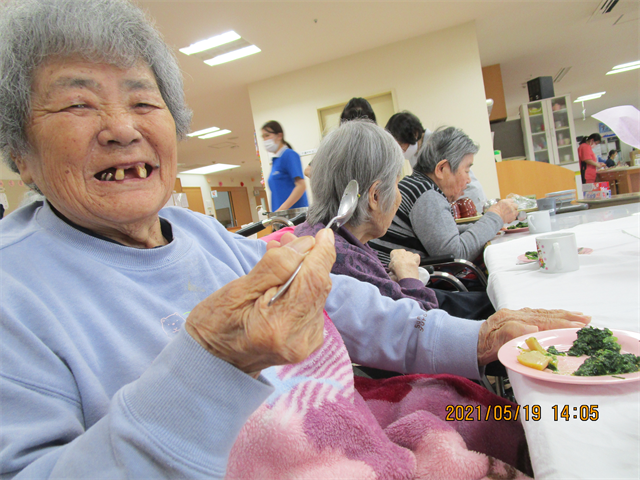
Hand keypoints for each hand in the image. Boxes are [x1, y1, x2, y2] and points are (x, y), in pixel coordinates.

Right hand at [185, 229, 335, 377]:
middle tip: (288, 243)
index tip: (323, 234)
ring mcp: (305, 344)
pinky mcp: (307, 343)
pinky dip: (303, 289)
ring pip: (317, 295)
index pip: (313, 282)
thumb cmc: (215, 326)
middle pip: (318, 287)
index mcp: (277, 325)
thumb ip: (275, 266)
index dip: (322, 254)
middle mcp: (297, 338)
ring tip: (281, 259)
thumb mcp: (237, 290)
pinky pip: (313, 306)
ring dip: (305, 273)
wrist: (213, 363)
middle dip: (309, 260)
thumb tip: (305, 245)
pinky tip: (286, 281)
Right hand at [388, 249, 420, 280]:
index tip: (395, 264)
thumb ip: (392, 264)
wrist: (405, 270)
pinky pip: (416, 258)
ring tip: (408, 268)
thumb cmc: (397, 268)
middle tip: (402, 266)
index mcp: (395, 252)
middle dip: (402, 259)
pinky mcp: (416, 256)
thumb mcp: (390, 267)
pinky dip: (415, 261)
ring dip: (409, 260)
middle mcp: (402, 251)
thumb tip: (393, 266)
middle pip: (402, 254)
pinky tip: (413, 266)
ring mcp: (410, 253)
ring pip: (409, 256)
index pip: (394, 254)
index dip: (395, 259)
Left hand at [477, 308, 590, 365]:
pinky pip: (539, 313)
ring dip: (563, 315)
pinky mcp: (516, 317)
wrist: (469, 342)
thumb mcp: (494, 342)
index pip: (543, 322)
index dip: (562, 324)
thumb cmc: (483, 345)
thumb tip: (534, 328)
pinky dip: (553, 314)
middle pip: (546, 315)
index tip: (578, 326)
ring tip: (579, 316)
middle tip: (586, 319)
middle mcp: (516, 314)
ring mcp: (516, 315)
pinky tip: (560, 316)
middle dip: (568, 317)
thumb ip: (512, 333)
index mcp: (513, 320)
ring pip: (544, 313)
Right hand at [487, 198, 517, 223]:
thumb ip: (500, 204)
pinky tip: (508, 219)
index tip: (509, 205)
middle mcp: (510, 205)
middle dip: (514, 208)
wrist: (493, 219)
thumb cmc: (492, 212)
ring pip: (517, 211)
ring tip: (510, 215)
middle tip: (510, 210)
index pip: (511, 200)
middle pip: (516, 205)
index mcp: (505, 202)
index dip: (510, 203)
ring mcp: (512, 211)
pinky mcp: (513, 217)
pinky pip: (515, 217)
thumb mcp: (495, 205)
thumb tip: (501, 206)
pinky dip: (512, 218)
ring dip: (514, 213)